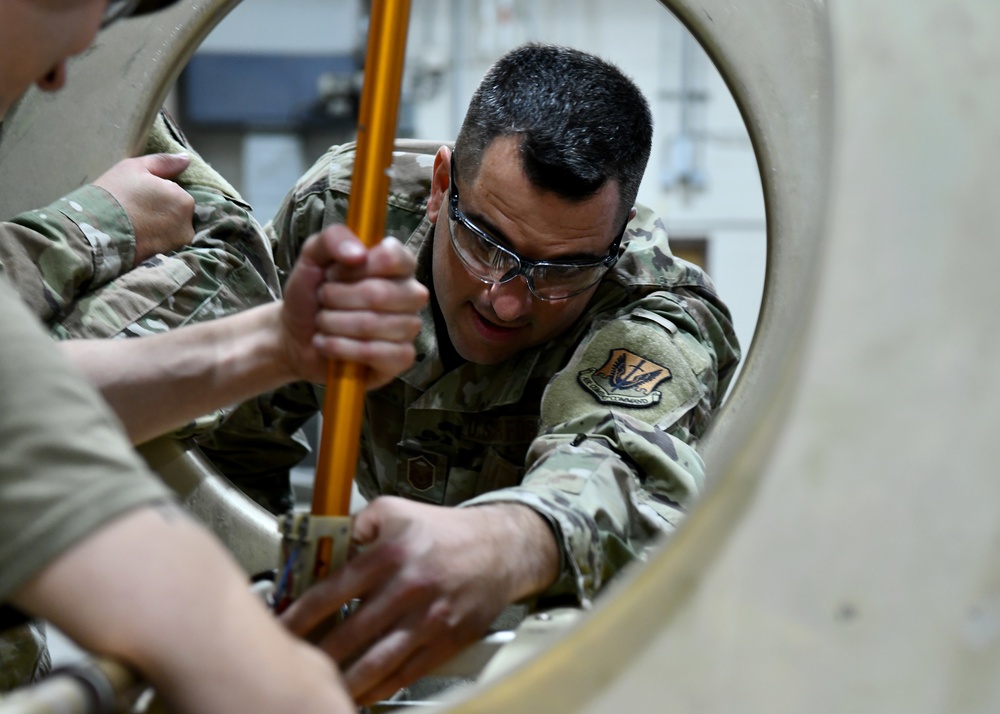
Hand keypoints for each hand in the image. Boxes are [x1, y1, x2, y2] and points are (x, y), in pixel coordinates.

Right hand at [92, 153, 194, 264]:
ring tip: (134, 228)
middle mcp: (188, 225)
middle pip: (177, 215)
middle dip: (161, 213)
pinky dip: (153, 244)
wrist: (94, 232)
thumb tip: (186, 159)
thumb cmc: (114, 194)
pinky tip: (137, 241)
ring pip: (170, 233)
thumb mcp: (135, 168)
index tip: (138, 198)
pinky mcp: (166, 261)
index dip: (157, 195)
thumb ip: (164, 162)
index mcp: (184, 200)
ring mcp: (178, 246)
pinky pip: (163, 248)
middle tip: (134, 213)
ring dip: (157, 230)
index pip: (176, 195)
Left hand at [280, 226, 427, 387]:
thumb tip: (359, 253)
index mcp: (396, 265)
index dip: (357, 267)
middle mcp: (409, 294)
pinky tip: (328, 345)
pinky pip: (381, 354)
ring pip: (375, 325)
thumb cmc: (312, 292)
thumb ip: (333, 238)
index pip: (394, 257)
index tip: (334, 273)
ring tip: (323, 323)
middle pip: (380, 293)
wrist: (295, 334)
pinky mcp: (401, 358)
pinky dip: (344, 349)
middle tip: (323, 299)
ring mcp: (408, 328)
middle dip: (337, 298)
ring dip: (335, 324)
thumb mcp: (312, 255)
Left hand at [280, 497, 559, 703]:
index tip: (282, 628)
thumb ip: (358, 523)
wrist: (501, 549)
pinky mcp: (447, 641)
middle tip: (295, 663)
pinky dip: (380, 688)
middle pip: (350, 633)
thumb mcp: (396, 510)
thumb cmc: (447, 532)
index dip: (300, 615)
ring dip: (345, 679)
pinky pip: (406, 673)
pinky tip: (362, 692)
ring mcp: (429, 619)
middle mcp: (409, 588)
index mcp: (392, 554)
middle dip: (316, 653)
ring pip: (377, 662)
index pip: (332, 592)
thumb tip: (324, 543)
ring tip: (324, 685)